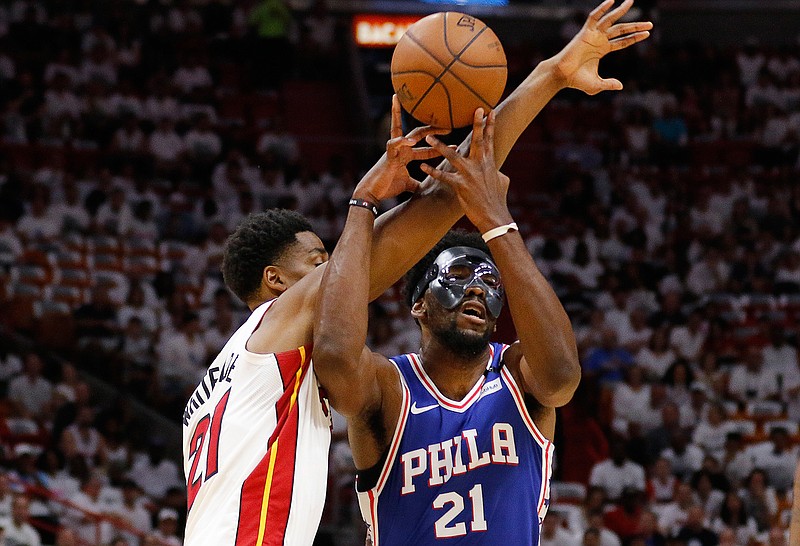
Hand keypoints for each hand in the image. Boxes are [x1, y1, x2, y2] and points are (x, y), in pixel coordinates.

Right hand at [353, 95, 448, 202]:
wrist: (372, 192)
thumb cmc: (387, 187)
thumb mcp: (407, 185)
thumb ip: (416, 183)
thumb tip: (424, 188)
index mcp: (406, 155)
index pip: (426, 148)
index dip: (439, 148)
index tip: (455, 146)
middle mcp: (401, 149)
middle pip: (418, 133)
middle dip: (433, 129)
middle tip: (450, 126)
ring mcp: (393, 150)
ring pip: (402, 130)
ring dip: (414, 126)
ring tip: (429, 123)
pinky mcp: (387, 156)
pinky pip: (394, 144)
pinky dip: (402, 141)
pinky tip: (411, 141)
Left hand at [420, 109, 512, 232]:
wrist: (495, 217)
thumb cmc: (498, 200)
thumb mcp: (502, 182)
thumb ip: (497, 172)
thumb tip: (499, 170)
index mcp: (490, 163)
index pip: (490, 140)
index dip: (491, 125)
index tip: (490, 111)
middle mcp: (481, 165)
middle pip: (478, 141)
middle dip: (477, 124)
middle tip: (475, 108)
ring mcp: (470, 175)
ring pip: (452, 156)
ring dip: (439, 146)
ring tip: (428, 136)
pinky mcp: (461, 186)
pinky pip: (443, 177)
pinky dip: (433, 171)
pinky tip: (423, 167)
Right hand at [551, 0, 651, 94]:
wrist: (562, 75)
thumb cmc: (576, 81)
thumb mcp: (596, 85)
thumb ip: (608, 84)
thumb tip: (621, 86)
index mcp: (602, 50)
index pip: (622, 41)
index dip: (635, 37)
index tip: (648, 33)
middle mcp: (599, 40)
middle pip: (621, 29)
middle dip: (635, 26)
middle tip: (650, 23)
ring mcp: (592, 35)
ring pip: (610, 20)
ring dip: (621, 11)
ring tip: (631, 1)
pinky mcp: (585, 32)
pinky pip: (594, 17)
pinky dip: (601, 9)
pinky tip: (611, 1)